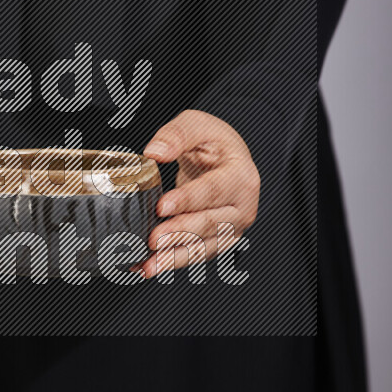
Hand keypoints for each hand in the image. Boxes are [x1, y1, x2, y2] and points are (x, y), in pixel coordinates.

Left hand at [138, 110, 259, 278]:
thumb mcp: (196, 124)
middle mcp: (242, 207)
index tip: (162, 206)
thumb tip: (154, 153)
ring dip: (174, 258)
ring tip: (148, 266)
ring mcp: (232, 228)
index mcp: (241, 176)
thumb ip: (175, 135)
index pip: (212, 190)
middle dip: (179, 234)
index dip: (187, 200)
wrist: (225, 158)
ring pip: (203, 247)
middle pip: (209, 224)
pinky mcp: (218, 241)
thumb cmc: (212, 142)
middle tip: (152, 239)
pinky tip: (149, 267)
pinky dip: (172, 263)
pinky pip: (196, 255)